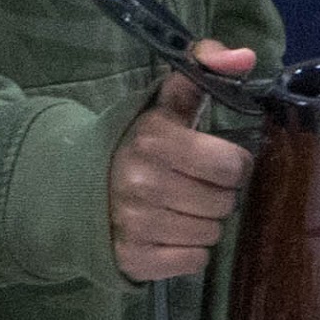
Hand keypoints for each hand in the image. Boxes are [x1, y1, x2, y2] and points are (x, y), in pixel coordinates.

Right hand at [109, 42, 259, 282]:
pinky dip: (189, 251)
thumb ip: (206, 70)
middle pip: (224, 203)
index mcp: (154, 140)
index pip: (232, 166)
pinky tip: (171, 231)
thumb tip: (244, 57)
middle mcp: (143, 183)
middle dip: (218, 194)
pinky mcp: (133, 259)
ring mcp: (135, 224)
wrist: (76, 186)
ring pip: (211, 234)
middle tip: (195, 185)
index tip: (216, 161)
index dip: (232, 164)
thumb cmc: (136, 142)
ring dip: (204, 222)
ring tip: (181, 207)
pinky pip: (193, 261)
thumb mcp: (166, 102)